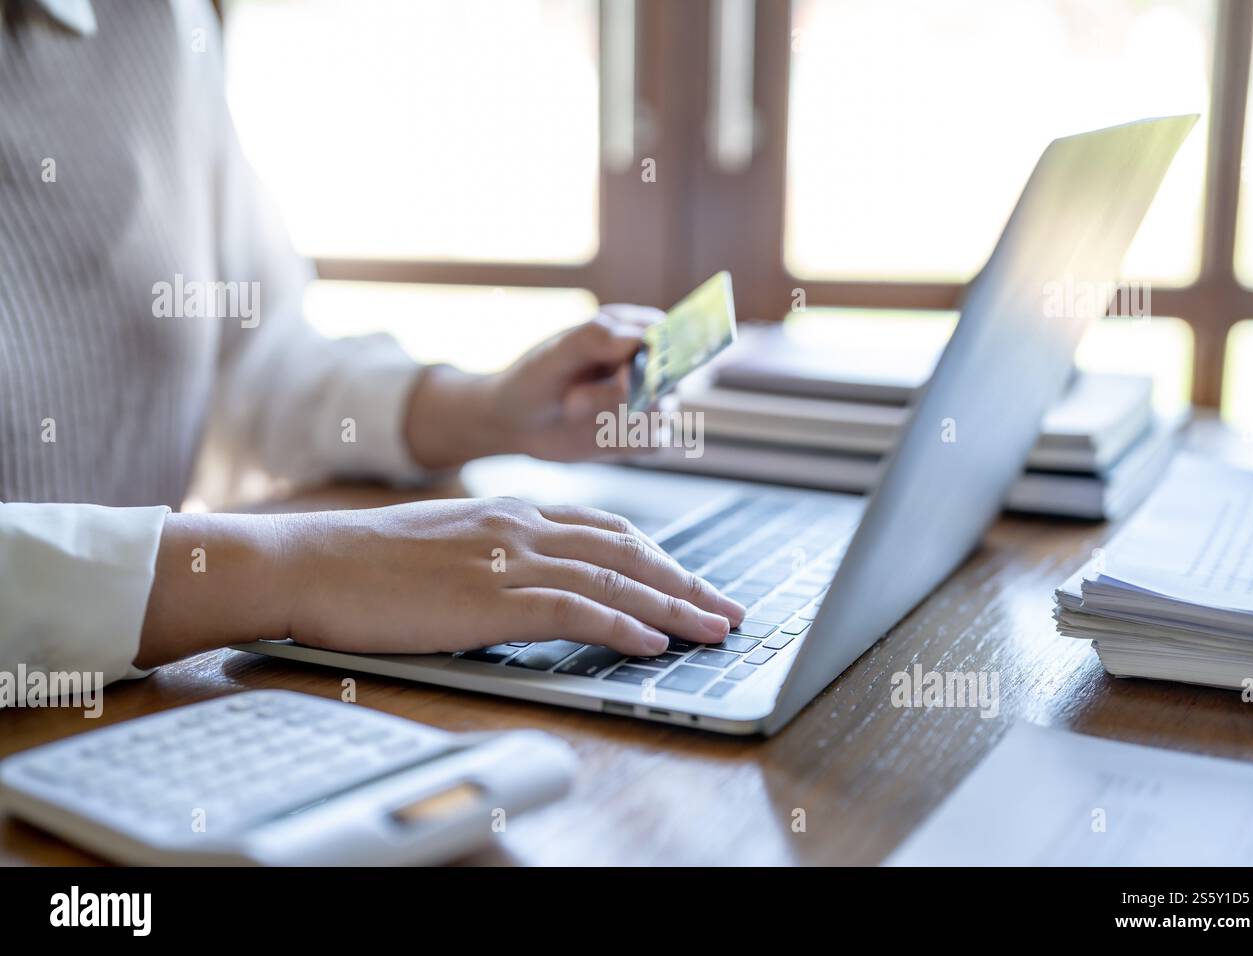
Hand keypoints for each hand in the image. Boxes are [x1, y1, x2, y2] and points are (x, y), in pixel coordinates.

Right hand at [137, 499, 745, 666]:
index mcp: (512, 513)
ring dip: (672, 607)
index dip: (658, 557)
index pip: (607, 529)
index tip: (690, 581)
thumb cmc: (366, 561)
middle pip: (627, 551)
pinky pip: (572, 609)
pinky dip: (620, 626)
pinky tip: (652, 643)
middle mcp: (521, 528)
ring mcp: (507, 560)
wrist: (309, 560)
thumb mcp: (447, 544)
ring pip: (613, 578)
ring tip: (713, 631)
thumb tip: (531, 581)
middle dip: (685, 582)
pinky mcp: (488, 598)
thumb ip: (497, 554)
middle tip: (727, 609)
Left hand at [403, 305, 661, 467]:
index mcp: (633, 330)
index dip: (654, 355)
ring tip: (572, 410)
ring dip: (616, 419)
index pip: (667, 336)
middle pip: (668, 379)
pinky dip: (624, 441)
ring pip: (661, 413)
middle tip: (572, 400)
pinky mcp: (642, 434)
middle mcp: (649, 364)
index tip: (623, 372)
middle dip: (620, 395)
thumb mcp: (555, 354)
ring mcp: (649, 401)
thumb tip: (636, 340)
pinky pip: (654, 441)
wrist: (516, 422)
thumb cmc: (535, 379)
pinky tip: (595, 434)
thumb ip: (592, 339)